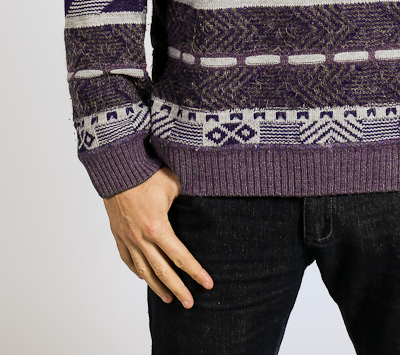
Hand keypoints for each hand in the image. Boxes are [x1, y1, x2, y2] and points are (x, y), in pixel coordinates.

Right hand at [103, 166, 213, 306]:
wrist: (117, 170)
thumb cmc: (146, 174)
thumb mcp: (173, 185)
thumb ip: (186, 200)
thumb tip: (199, 204)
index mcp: (158, 228)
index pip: (181, 257)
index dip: (196, 272)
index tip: (208, 284)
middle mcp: (142, 239)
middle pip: (163, 271)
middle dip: (178, 289)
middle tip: (190, 304)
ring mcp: (128, 239)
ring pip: (144, 270)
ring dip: (157, 287)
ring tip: (168, 299)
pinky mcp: (118, 235)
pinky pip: (128, 260)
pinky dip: (138, 271)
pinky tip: (145, 278)